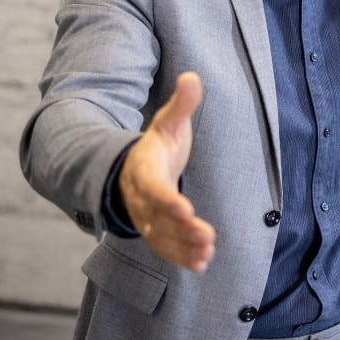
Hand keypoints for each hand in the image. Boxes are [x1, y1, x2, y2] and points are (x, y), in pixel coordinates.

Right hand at [120, 72, 216, 271]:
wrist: (132, 169)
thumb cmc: (157, 146)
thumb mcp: (168, 122)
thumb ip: (181, 104)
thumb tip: (192, 76)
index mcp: (144, 170)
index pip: (154, 188)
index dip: (168, 200)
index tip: (186, 210)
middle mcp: (142, 198)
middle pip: (159, 218)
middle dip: (181, 230)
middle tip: (206, 236)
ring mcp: (146, 218)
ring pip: (162, 237)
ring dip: (183, 248)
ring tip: (207, 254)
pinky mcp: (155, 231)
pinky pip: (165, 248)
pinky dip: (181, 257)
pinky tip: (202, 263)